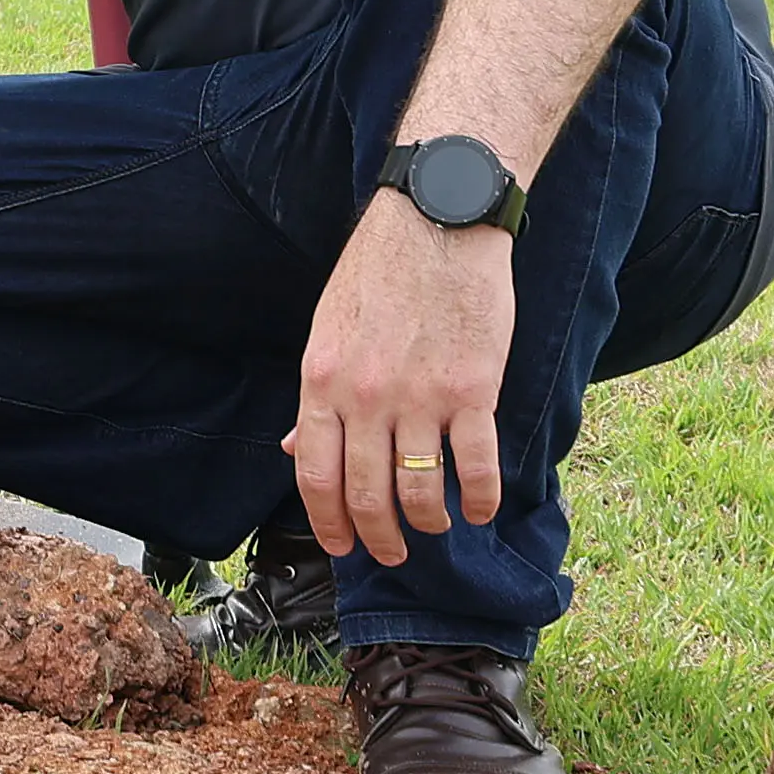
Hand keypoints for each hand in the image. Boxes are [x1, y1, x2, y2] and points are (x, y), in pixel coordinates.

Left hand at [284, 193, 515, 568]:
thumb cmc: (380, 272)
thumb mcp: (328, 330)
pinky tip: (479, 509)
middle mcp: (365, 397)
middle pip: (366, 495)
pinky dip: (478, 500)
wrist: (438, 220)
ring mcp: (420, 397)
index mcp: (322, 381)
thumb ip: (318, 396)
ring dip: (428, 523)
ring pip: (419, 492)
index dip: (328, 523)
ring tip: (436, 527)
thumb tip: (294, 448)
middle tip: (392, 552)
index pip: (315, 475)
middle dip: (379, 538)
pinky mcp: (473, 391)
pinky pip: (475, 467)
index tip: (343, 546)